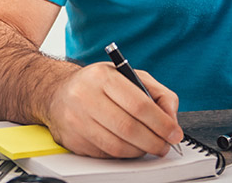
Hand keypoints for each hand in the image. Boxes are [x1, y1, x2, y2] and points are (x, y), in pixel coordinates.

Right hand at [39, 62, 182, 157]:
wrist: (57, 92)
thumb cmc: (97, 85)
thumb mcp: (129, 76)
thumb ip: (157, 93)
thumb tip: (172, 118)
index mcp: (102, 77)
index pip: (139, 105)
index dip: (161, 123)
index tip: (174, 133)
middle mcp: (85, 96)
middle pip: (129, 128)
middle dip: (154, 141)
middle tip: (165, 145)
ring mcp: (76, 120)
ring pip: (117, 146)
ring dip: (140, 151)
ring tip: (149, 147)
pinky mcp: (72, 140)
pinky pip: (105, 153)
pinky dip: (123, 154)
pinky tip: (129, 147)